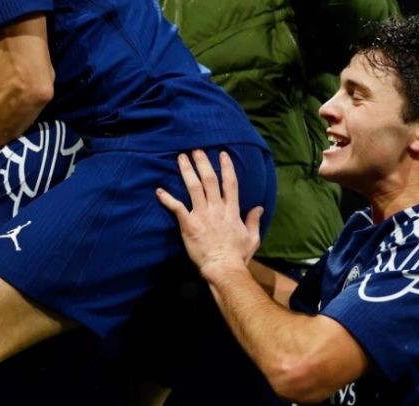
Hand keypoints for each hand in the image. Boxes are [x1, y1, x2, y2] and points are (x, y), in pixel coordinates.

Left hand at [156, 149, 263, 281]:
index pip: (230, 184)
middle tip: (196, 150)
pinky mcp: (188, 224)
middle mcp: (216, 208)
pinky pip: (177, 207)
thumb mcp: (252, 238)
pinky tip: (159, 190)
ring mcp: (201, 215)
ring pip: (193, 187)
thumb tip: (259, 207)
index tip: (222, 154)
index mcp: (232, 211)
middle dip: (203, 163)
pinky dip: (167, 198)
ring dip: (187, 171)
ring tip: (181, 158)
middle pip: (209, 180)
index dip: (226, 167)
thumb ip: (254, 221)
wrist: (223, 268)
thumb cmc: (238, 255)